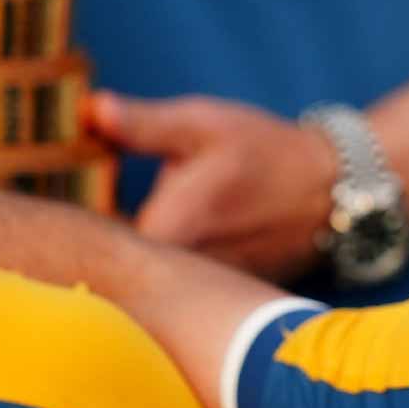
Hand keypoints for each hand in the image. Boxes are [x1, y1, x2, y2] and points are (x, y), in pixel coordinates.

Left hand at [88, 91, 338, 283]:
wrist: (338, 190)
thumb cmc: (266, 152)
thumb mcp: (202, 125)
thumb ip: (140, 124)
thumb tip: (89, 110)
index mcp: (165, 235)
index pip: (90, 245)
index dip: (72, 224)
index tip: (70, 196)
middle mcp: (183, 276)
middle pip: (116, 269)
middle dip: (104, 241)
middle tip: (101, 205)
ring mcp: (206, 293)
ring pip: (150, 282)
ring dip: (139, 259)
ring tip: (154, 223)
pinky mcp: (224, 297)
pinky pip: (181, 289)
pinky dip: (173, 271)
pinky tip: (191, 240)